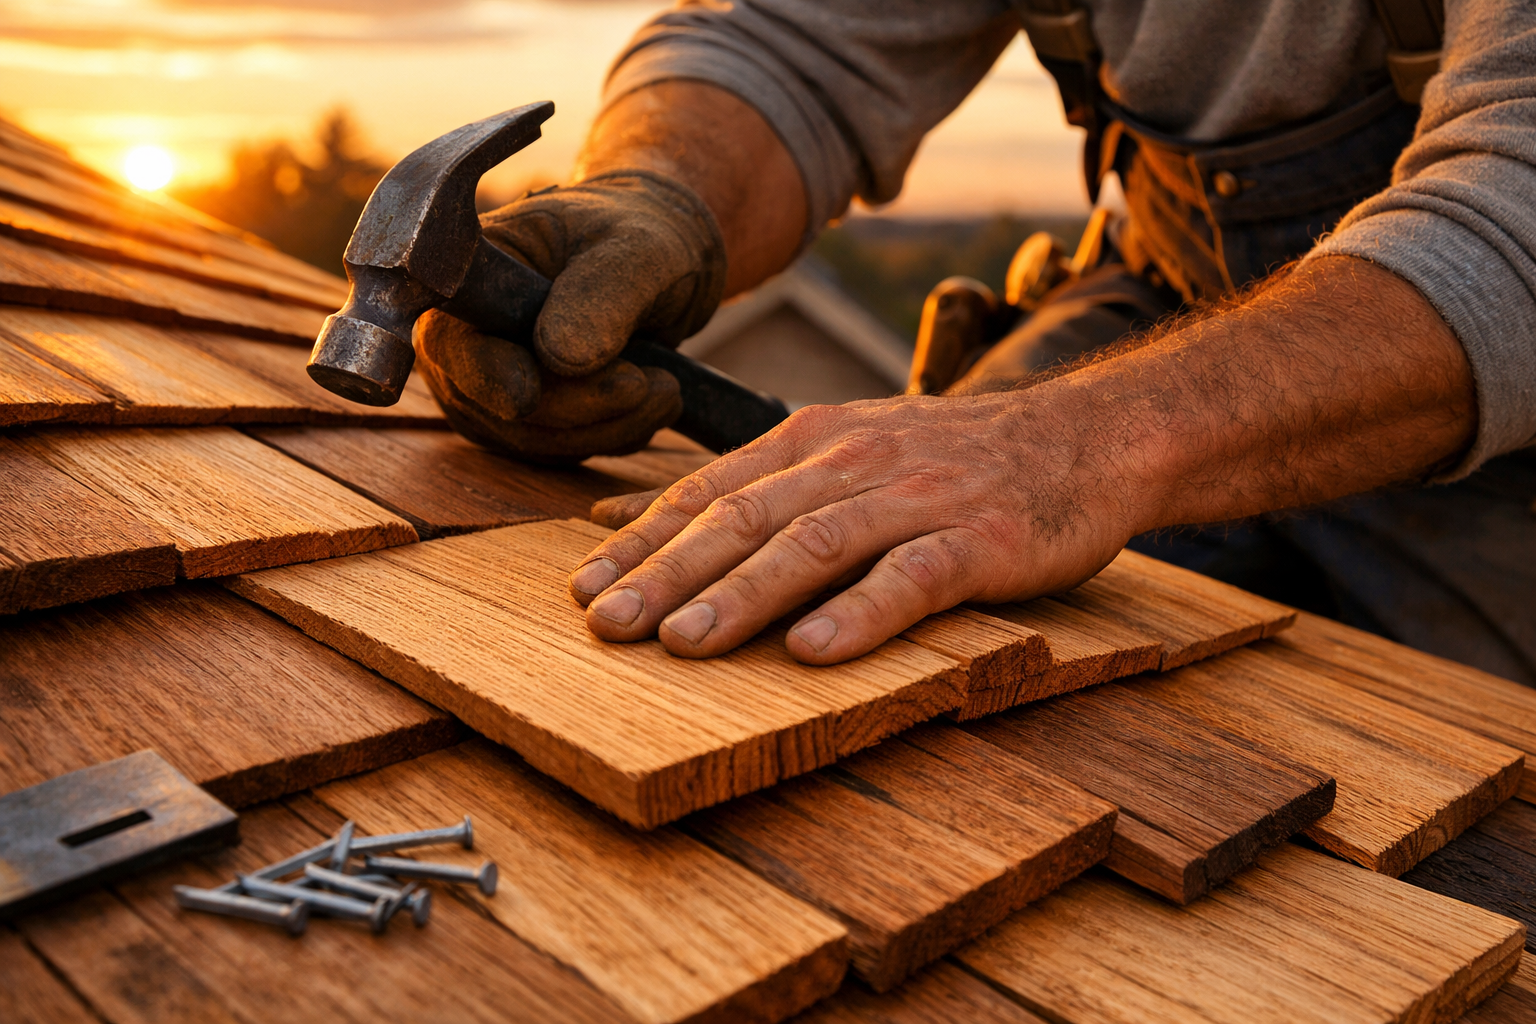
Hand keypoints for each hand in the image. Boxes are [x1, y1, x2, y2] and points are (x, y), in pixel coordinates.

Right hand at [413, 169, 726, 462]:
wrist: (665, 266)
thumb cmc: (644, 238)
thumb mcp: (638, 250)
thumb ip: (601, 292)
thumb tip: (557, 355)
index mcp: (473, 272)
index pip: (451, 339)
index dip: (487, 375)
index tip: (526, 395)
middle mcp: (465, 333)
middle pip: (493, 404)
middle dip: (579, 407)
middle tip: (655, 386)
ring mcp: (489, 382)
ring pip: (531, 438)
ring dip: (608, 427)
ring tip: (667, 390)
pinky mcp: (524, 419)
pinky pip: (560, 450)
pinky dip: (613, 435)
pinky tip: (655, 404)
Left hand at [566, 392, 1138, 662]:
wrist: (1078, 439)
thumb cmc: (944, 459)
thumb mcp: (834, 450)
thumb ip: (736, 486)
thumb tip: (616, 519)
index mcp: (812, 441)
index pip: (711, 492)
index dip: (645, 542)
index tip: (584, 590)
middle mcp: (855, 463)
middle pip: (749, 518)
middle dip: (672, 572)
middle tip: (609, 625)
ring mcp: (918, 500)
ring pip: (817, 545)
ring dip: (746, 594)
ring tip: (686, 643)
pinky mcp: (979, 542)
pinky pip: (913, 578)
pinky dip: (862, 613)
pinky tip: (814, 651)